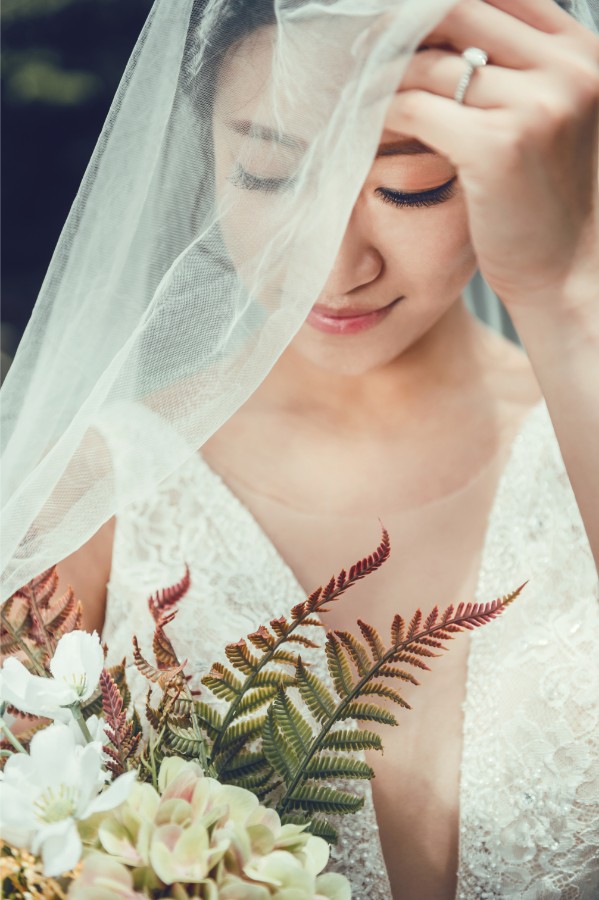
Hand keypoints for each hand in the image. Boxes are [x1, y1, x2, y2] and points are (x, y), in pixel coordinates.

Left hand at [386, 0, 598, 311]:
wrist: (571, 276)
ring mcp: (537, 104)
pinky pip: (415, 109)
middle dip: (403, 27)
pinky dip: (381, 114)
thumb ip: (517, 79)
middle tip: (364, 46)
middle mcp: (566, 69)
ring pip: (431, 64)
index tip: (399, 22)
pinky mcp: (498, 146)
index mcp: (581, 56)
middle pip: (460, 12)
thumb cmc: (550, 208)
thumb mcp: (550, 127)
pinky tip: (366, 128)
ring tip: (357, 92)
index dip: (439, 5)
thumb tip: (448, 46)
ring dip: (384, 76)